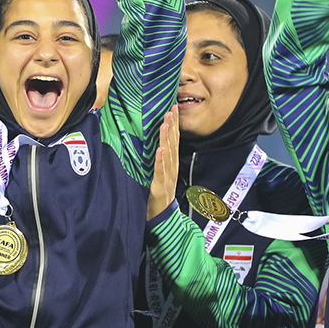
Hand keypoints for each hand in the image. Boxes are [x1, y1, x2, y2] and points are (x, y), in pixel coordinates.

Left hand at [147, 106, 178, 220]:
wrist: (161, 219)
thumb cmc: (157, 196)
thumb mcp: (158, 175)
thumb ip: (158, 160)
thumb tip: (154, 142)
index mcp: (171, 164)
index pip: (174, 141)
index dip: (174, 125)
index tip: (173, 108)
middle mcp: (172, 168)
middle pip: (173, 144)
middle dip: (172, 126)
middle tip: (170, 109)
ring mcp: (167, 178)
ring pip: (168, 155)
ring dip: (166, 138)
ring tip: (165, 123)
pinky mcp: (159, 187)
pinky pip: (160, 172)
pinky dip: (160, 160)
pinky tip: (160, 149)